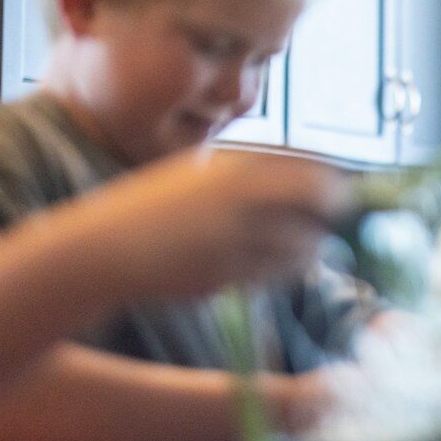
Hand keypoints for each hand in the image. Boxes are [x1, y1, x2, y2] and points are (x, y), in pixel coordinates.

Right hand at [74, 149, 350, 298]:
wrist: (103, 249)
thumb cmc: (152, 209)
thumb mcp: (199, 174)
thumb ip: (247, 175)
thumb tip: (308, 179)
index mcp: (233, 166)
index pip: (311, 164)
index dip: (333, 178)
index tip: (337, 188)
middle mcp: (240, 198)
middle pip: (321, 199)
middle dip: (331, 210)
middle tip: (327, 218)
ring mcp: (235, 238)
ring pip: (306, 244)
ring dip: (311, 246)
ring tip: (298, 246)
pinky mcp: (227, 275)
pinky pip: (278, 274)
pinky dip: (284, 271)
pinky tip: (270, 266)